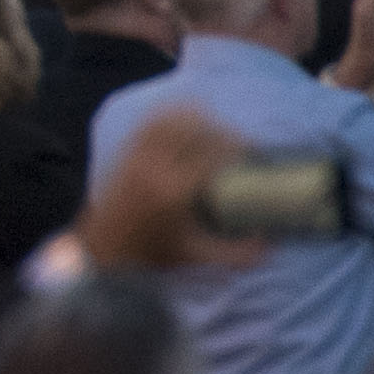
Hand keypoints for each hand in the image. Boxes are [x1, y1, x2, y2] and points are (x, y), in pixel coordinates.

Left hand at [80, 105, 278, 277]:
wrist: (103, 250)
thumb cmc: (151, 255)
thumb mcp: (198, 257)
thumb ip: (237, 254)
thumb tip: (270, 243)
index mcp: (174, 190)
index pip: (212, 153)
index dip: (238, 146)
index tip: (255, 152)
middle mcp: (153, 166)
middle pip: (193, 128)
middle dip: (221, 129)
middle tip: (239, 142)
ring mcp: (136, 156)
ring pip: (169, 118)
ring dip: (196, 119)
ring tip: (216, 132)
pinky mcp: (124, 152)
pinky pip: (149, 121)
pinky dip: (170, 116)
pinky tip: (186, 124)